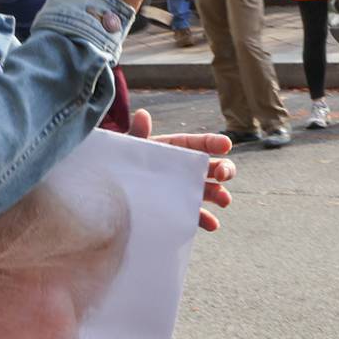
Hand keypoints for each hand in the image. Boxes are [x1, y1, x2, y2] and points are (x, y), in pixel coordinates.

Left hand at [127, 109, 233, 232]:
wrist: (111, 191)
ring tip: (224, 200)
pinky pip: (195, 213)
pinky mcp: (179, 208)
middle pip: (211, 166)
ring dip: (220, 194)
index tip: (226, 144)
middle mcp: (184, 168)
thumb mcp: (130, 148)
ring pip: (209, 190)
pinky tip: (212, 224)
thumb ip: (138, 133)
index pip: (199, 143)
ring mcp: (183, 189)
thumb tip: (141, 114)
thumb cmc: (122, 164)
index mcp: (176, 149)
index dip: (214, 142)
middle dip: (224, 169)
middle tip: (222, 175)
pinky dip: (205, 219)